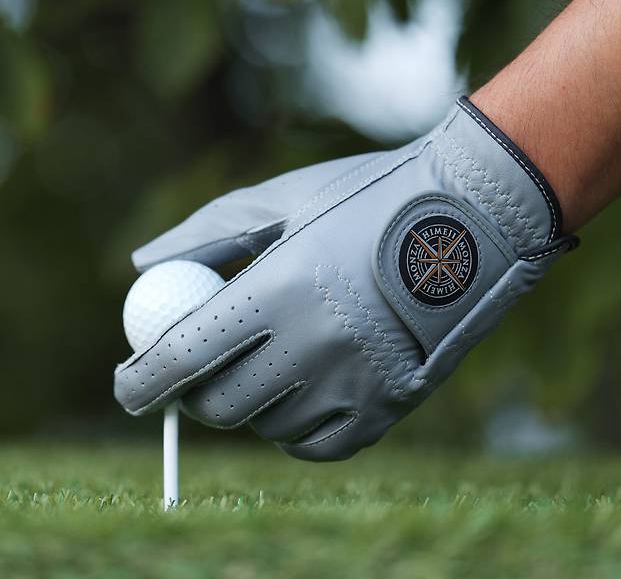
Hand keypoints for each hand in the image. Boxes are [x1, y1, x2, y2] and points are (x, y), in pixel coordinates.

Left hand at [115, 98, 576, 460]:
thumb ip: (206, 233)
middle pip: (222, 403)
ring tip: (270, 361)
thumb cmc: (368, 200)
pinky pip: (317, 444)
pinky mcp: (390, 407)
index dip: (143, 380)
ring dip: (250, 405)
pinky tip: (302, 388)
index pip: (186, 355)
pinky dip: (294, 425)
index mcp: (283, 288)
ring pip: (268, 427)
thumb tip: (142, 266)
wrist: (470, 218)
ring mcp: (357, 383)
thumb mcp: (285, 198)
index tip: (127, 387)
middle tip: (201, 371)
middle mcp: (317, 345)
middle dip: (194, 394)